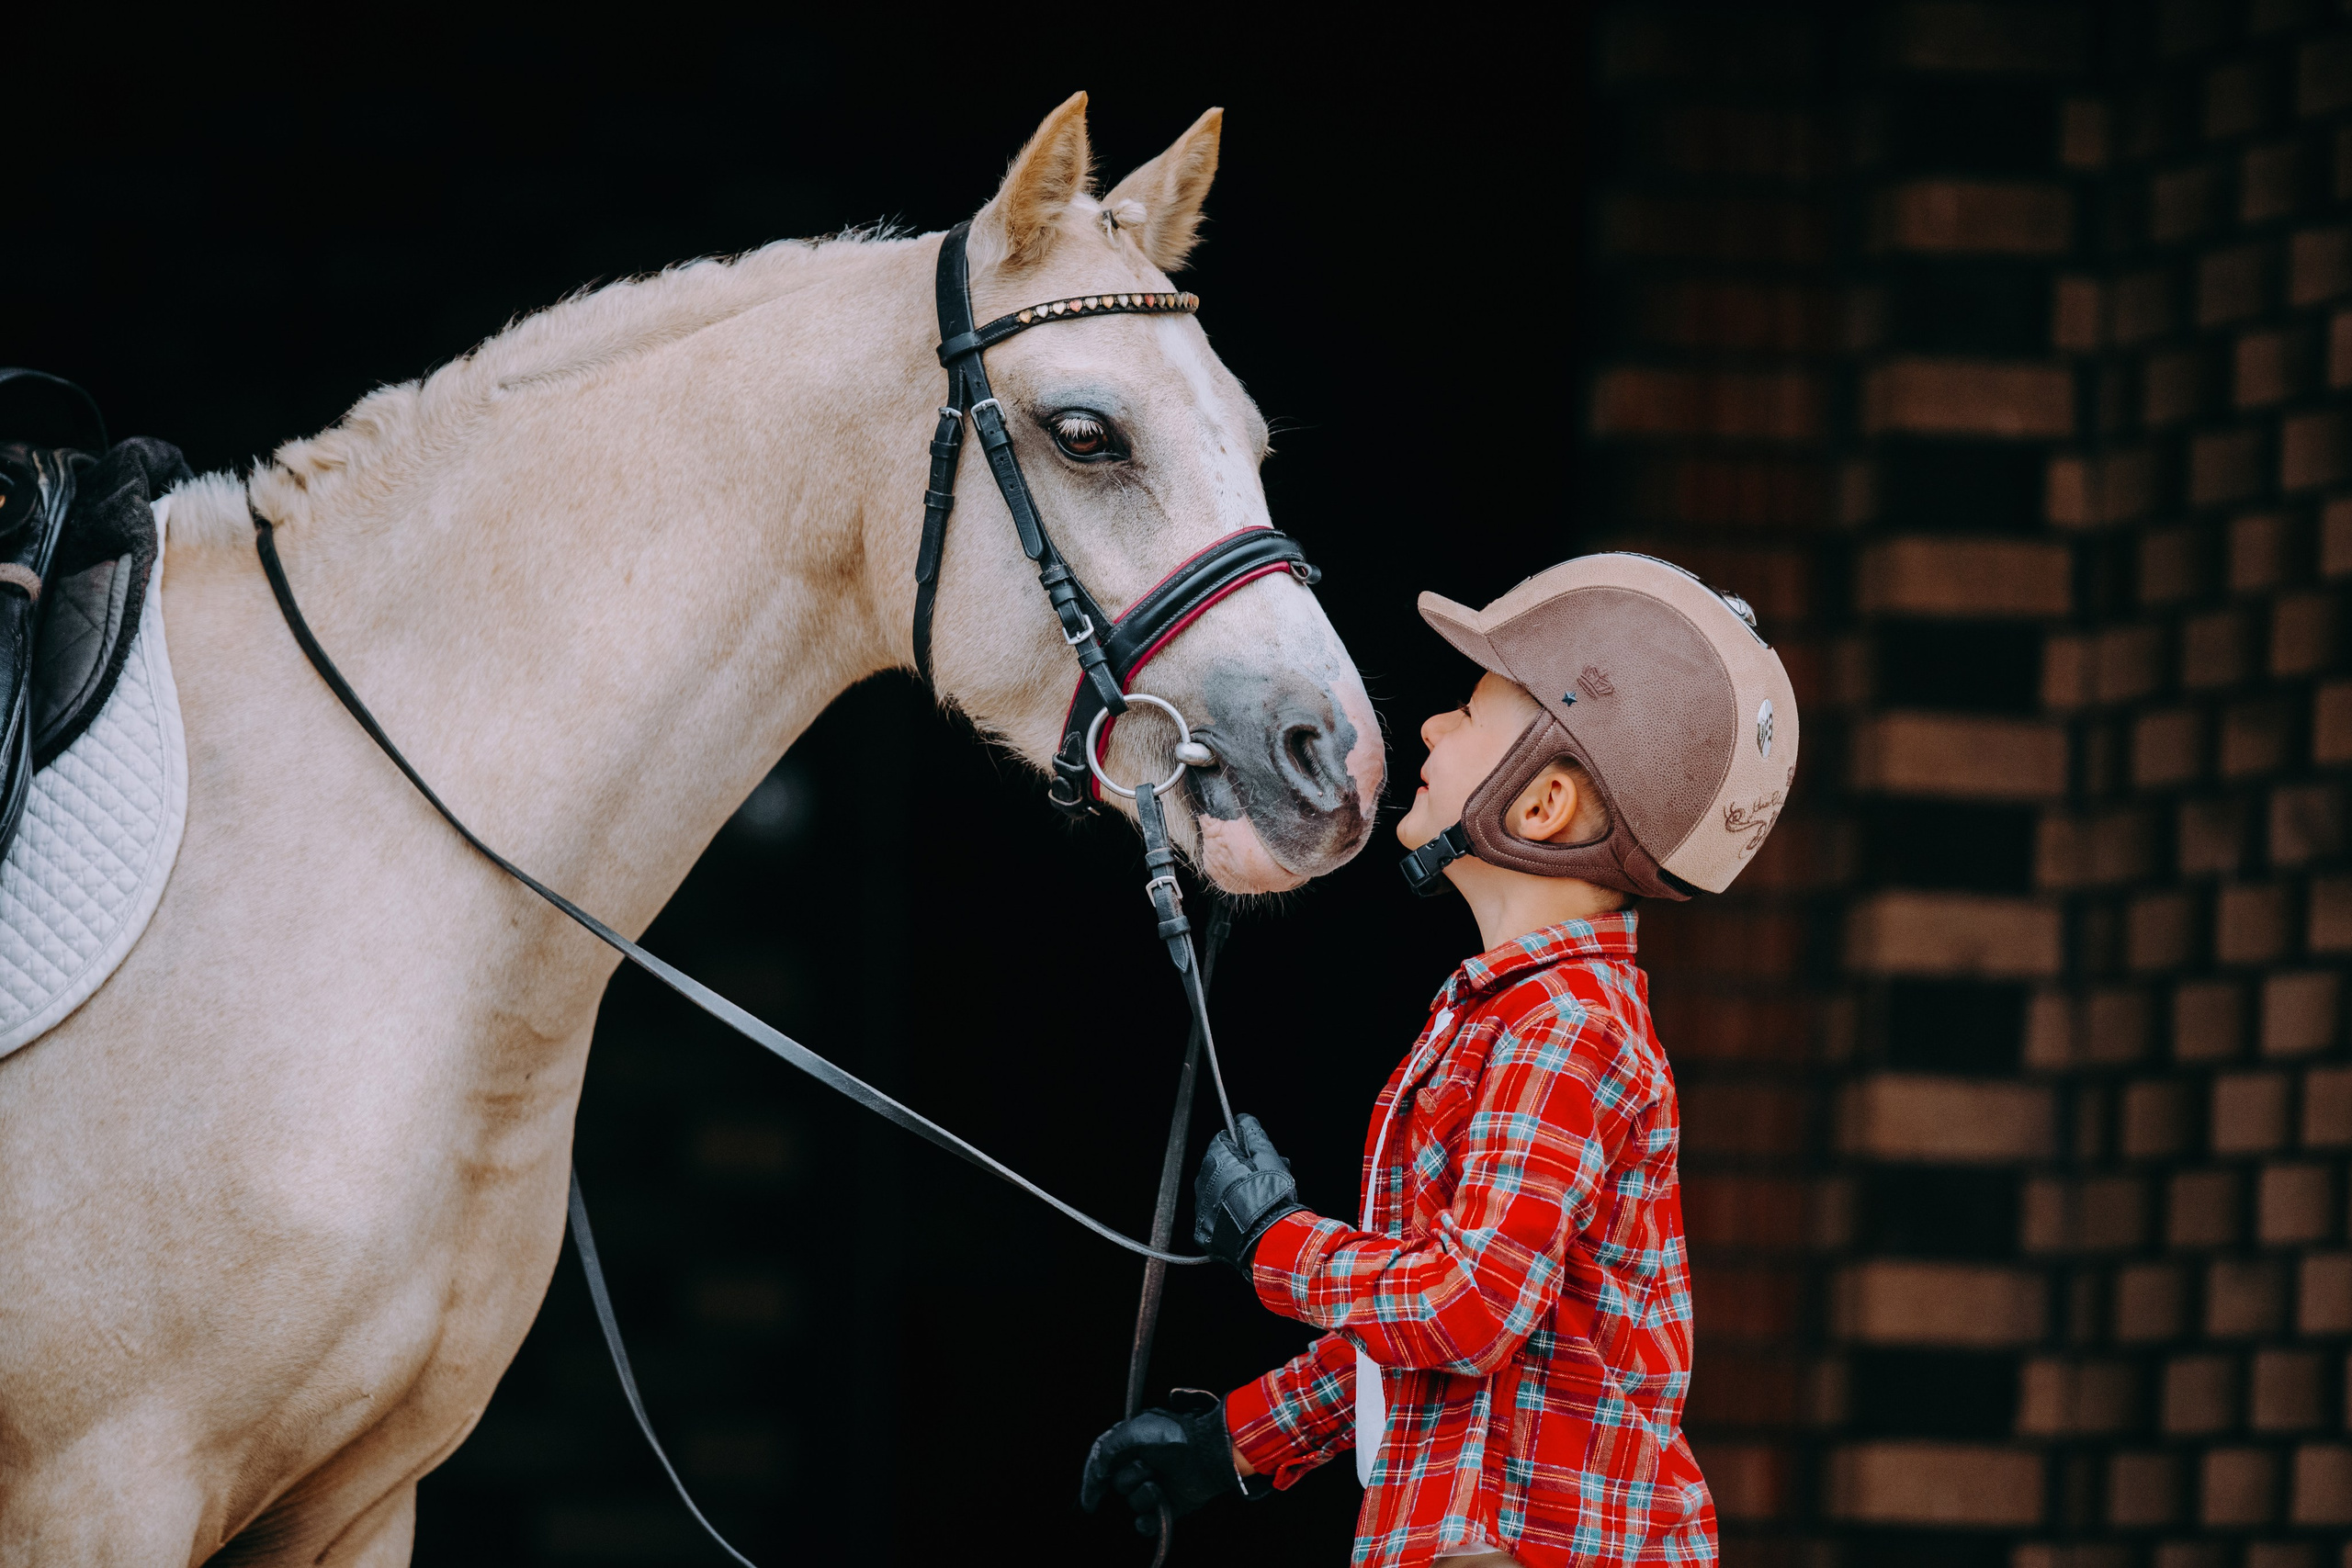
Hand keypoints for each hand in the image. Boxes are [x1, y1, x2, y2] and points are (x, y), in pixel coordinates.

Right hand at [1079, 1390, 1246, 1534]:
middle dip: (1129, 1478)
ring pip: (1133, 1502)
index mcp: (1131, 1444)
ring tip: (1160, 1485)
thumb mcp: (1133, 1430)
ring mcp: (1156, 1485)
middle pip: (1116, 1484)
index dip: (1093, 1480)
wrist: (1208, 1452)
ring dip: (1143, 1495)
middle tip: (1148, 1467)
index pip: (1102, 1463)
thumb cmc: (1173, 1436)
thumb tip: (1097, 1476)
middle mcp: (1142, 1465)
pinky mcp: (1169, 1504)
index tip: (1092, 1498)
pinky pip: (1148, 1522)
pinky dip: (1148, 1522)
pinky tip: (1154, 1513)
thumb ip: (1106, 1450)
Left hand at [1193, 1113, 1304, 1274]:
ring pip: (1217, 1191)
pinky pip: (1215, 1215)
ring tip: (1261, 1200)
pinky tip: (1248, 1217)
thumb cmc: (1271, 1199)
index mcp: (1215, 1161)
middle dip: (1242, 1169)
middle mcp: (1203, 1184)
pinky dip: (1228, 1213)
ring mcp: (1201, 1209)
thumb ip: (1253, 1134)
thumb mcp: (1269, 1157)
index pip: (1222, 1141)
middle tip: (1266, 1178)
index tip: (1257, 1157)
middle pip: (1220, 1166)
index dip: (1243, 1147)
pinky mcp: (1204, 1232)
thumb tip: (1243, 1119)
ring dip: (1235, 1191)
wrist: (1269, 1242)